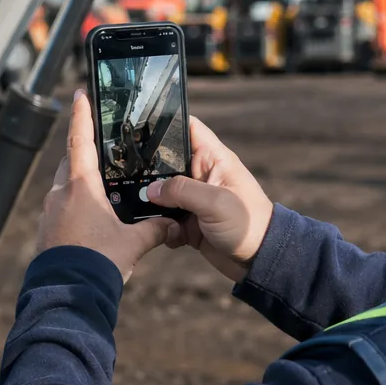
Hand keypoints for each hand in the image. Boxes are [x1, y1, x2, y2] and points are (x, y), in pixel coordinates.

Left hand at [36, 89, 178, 281]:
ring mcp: (49, 213)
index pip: (81, 140)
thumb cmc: (99, 263)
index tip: (79, 95)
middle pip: (70, 162)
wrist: (68, 294)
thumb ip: (154, 230)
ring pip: (64, 187)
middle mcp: (60, 194)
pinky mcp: (45, 231)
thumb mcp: (133, 244)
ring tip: (100, 190)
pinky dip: (73, 206)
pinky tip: (89, 220)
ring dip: (79, 184)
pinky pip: (60, 209)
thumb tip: (172, 225)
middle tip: (99, 148)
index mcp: (80, 187)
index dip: (82, 115)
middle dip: (84, 154)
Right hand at [146, 115, 273, 282]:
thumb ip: (182, 190)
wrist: (259, 261)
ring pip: (161, 193)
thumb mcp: (215, 202)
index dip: (166, 123)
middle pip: (166, 161)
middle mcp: (200, 175)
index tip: (139, 125)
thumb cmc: (248, 224)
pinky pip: (165, 220)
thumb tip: (150, 190)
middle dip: (147, 169)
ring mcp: (193, 199)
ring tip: (145, 211)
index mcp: (213, 159)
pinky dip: (162, 228)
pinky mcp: (188, 222)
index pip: (188, 128)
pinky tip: (167, 234)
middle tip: (127, 174)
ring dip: (151, 204)